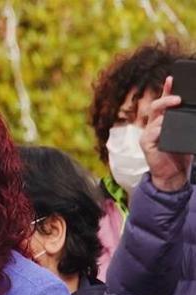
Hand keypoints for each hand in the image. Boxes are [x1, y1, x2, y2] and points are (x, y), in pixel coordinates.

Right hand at [142, 77, 192, 192]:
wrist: (173, 175)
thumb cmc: (180, 154)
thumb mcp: (188, 134)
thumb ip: (190, 122)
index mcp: (163, 121)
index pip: (163, 103)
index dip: (166, 90)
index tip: (173, 78)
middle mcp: (154, 126)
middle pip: (155, 107)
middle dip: (165, 98)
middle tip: (178, 98)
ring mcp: (148, 135)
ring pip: (154, 118)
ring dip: (165, 112)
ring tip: (175, 107)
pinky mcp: (147, 145)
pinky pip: (151, 133)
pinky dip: (159, 129)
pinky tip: (165, 127)